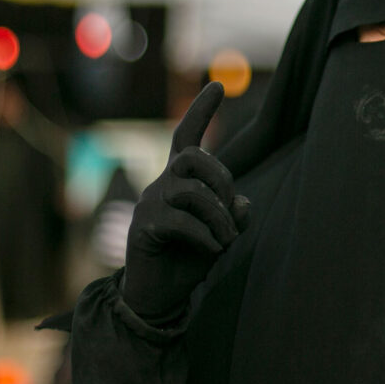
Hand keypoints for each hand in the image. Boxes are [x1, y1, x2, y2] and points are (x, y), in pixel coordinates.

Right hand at [121, 82, 249, 323]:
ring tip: (224, 242)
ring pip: (191, 192)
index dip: (201, 111)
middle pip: (192, 157)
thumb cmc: (189, 260)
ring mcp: (149, 204)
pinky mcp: (142, 227)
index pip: (187, 138)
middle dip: (220, 178)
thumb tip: (242, 201)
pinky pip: (181, 222)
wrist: (158, 297)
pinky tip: (212, 250)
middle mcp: (161, 186)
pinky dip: (205, 237)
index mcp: (180, 181)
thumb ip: (233, 216)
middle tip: (229, 210)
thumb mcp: (221, 235)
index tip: (218, 86)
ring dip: (218, 218)